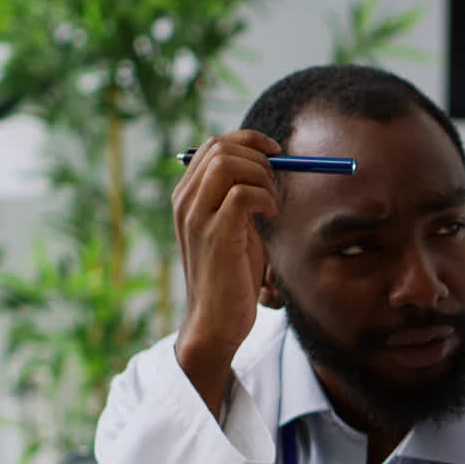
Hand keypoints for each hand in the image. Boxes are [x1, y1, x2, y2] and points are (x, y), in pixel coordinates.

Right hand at [171, 130, 280, 414]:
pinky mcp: (215, 235)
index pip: (214, 144)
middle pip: (221, 148)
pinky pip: (244, 194)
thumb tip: (272, 164)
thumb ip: (243, 196)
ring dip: (263, 177)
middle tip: (277, 187)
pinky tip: (272, 217)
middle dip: (260, 158)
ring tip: (273, 205)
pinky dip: (267, 199)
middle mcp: (186, 201)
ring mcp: (197, 217)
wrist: (216, 322)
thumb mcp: (236, 227)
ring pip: (229, 164)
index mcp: (188, 196)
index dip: (250, 141)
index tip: (277, 152)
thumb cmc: (232, 276)